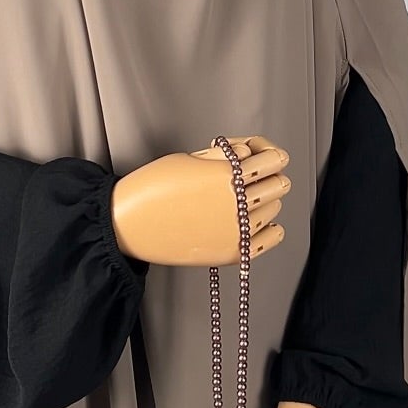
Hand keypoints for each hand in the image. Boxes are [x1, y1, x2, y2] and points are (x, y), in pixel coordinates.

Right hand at [110, 136, 289, 266]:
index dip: (271, 154)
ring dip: (265, 201)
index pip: (273, 160)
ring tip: (242, 198)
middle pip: (279, 185)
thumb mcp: (189, 157)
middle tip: (253, 176)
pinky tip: (257, 222)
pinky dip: (269, 229)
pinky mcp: (230, 253)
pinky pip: (269, 239)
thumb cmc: (153, 186)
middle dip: (269, 177)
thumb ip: (225, 155)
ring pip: (274, 210)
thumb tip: (249, 153)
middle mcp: (237, 203)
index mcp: (227, 174)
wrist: (128, 224)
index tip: (265, 155)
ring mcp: (235, 231)